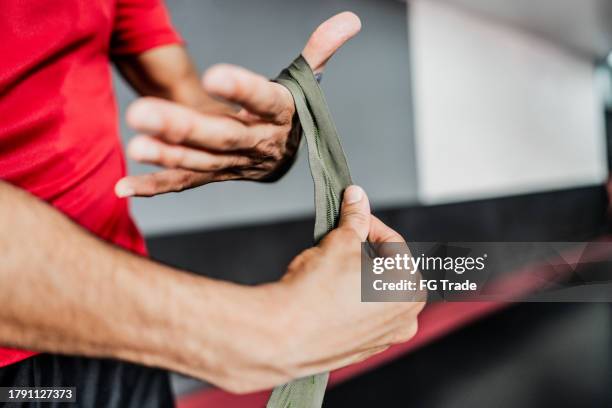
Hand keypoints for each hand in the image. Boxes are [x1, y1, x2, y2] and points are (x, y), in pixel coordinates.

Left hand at [114, 12, 361, 196]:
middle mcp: (256, 144)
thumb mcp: (305, 83)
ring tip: (136, 145)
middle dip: (184, 128)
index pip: (265, 100)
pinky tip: (125, 187)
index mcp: (280, 116)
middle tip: (144, 113)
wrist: (278, 156)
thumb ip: (318, 51)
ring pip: (200, 162)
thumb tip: (349, 19)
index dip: (243, 89)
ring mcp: (232, 164)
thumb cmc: (286, 113)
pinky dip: (155, 188)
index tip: (216, 74)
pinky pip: (185, 184)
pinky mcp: (211, 176)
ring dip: (167, 156)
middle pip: (222, 137)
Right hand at [189, 186, 425, 392]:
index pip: (392, 242)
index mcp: (409, 286)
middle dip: (363, 251)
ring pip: (375, 292)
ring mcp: (388, 335)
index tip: (349, 215)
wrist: (285, 334)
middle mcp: (407, 315)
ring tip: (330, 270)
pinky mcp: (366, 348)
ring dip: (357, 276)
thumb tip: (357, 196)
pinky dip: (350, 301)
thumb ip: (354, 217)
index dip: (367, 223)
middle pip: (387, 268)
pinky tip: (328, 295)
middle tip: (337, 243)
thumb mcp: (339, 242)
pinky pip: (363, 314)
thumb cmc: (315, 292)